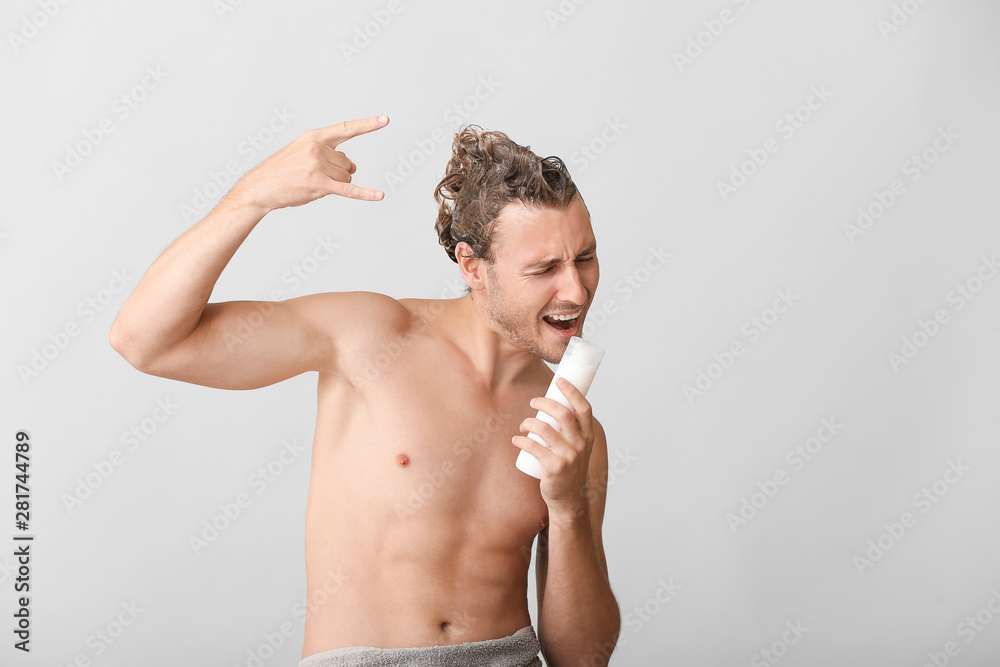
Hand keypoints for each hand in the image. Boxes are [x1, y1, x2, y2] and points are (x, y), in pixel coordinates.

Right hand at [231, 115, 389, 211]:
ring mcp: (318, 166)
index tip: (385, 119)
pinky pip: (348, 189)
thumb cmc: (283, 170)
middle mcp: (317, 149)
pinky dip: (365, 193)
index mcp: (314, 137)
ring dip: (334, 184)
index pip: (346, 129)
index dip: (367, 124)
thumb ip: (329, 153)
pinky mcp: (319, 185)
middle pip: (348, 163)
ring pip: (346, 177)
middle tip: (315, 175)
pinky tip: (379, 195)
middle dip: (338, 172)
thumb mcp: (302, 152)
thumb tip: (353, 165)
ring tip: (311, 183)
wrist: (261, 187)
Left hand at [512, 377, 594, 517]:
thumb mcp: (579, 448)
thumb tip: (557, 406)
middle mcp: (581, 444)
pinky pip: (534, 446)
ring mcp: (568, 456)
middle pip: (562, 414)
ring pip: (544, 428)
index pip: (583, 408)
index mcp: (588, 436)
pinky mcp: (554, 467)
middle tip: (533, 402)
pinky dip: (521, 441)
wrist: (569, 498)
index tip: (560, 381)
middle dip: (545, 402)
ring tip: (523, 425)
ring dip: (528, 422)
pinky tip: (516, 440)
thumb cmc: (570, 468)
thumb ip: (573, 430)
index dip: (572, 392)